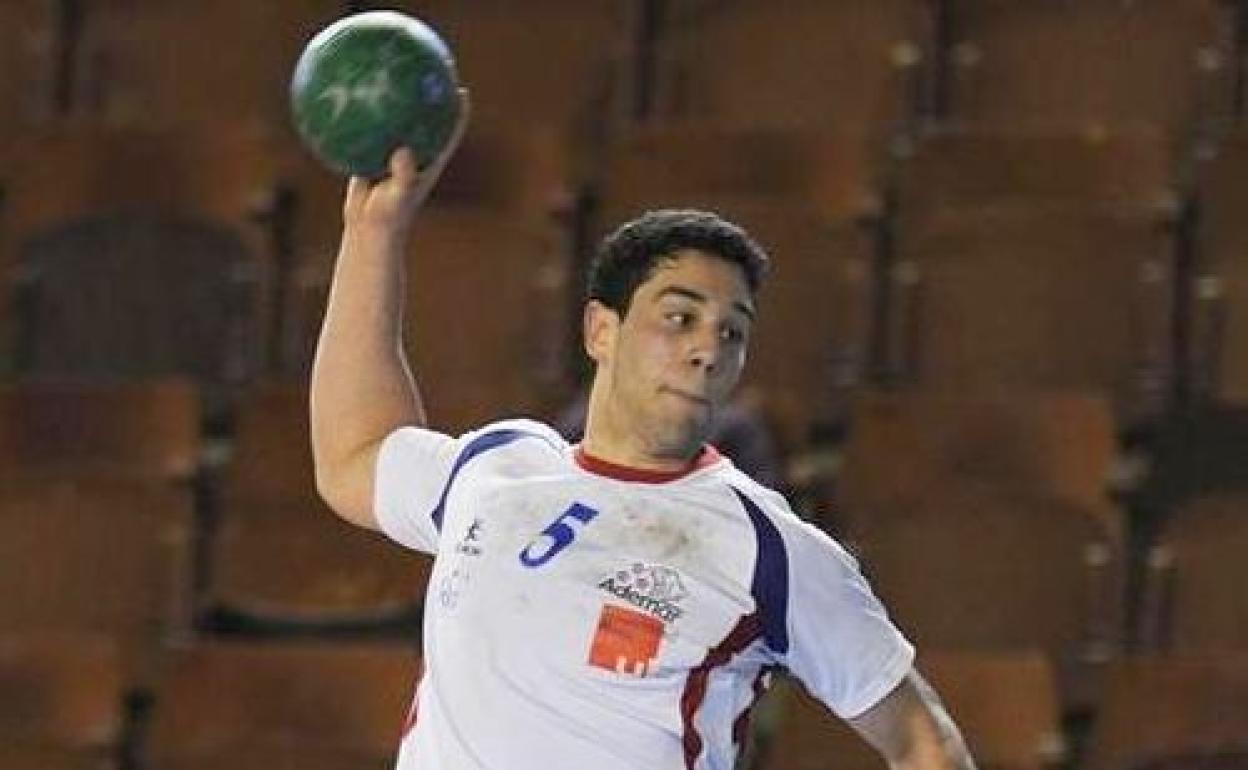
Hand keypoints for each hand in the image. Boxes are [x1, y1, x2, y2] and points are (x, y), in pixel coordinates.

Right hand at [342, 87, 470, 237]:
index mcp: (428, 163)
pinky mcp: (370, 156)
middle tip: (424, 74)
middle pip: (423, 121)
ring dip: (391, 104)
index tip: (460, 90)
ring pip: (393, 124)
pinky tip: (346, 104)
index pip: (448, 133)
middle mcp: (412, 156)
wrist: (368, 230)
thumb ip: (404, 175)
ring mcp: (391, 155)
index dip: (457, 112)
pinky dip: (359, 123)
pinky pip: (366, 134)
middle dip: (425, 98)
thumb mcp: (399, 197)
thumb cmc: (389, 217)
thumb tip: (403, 151)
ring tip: (385, 77)